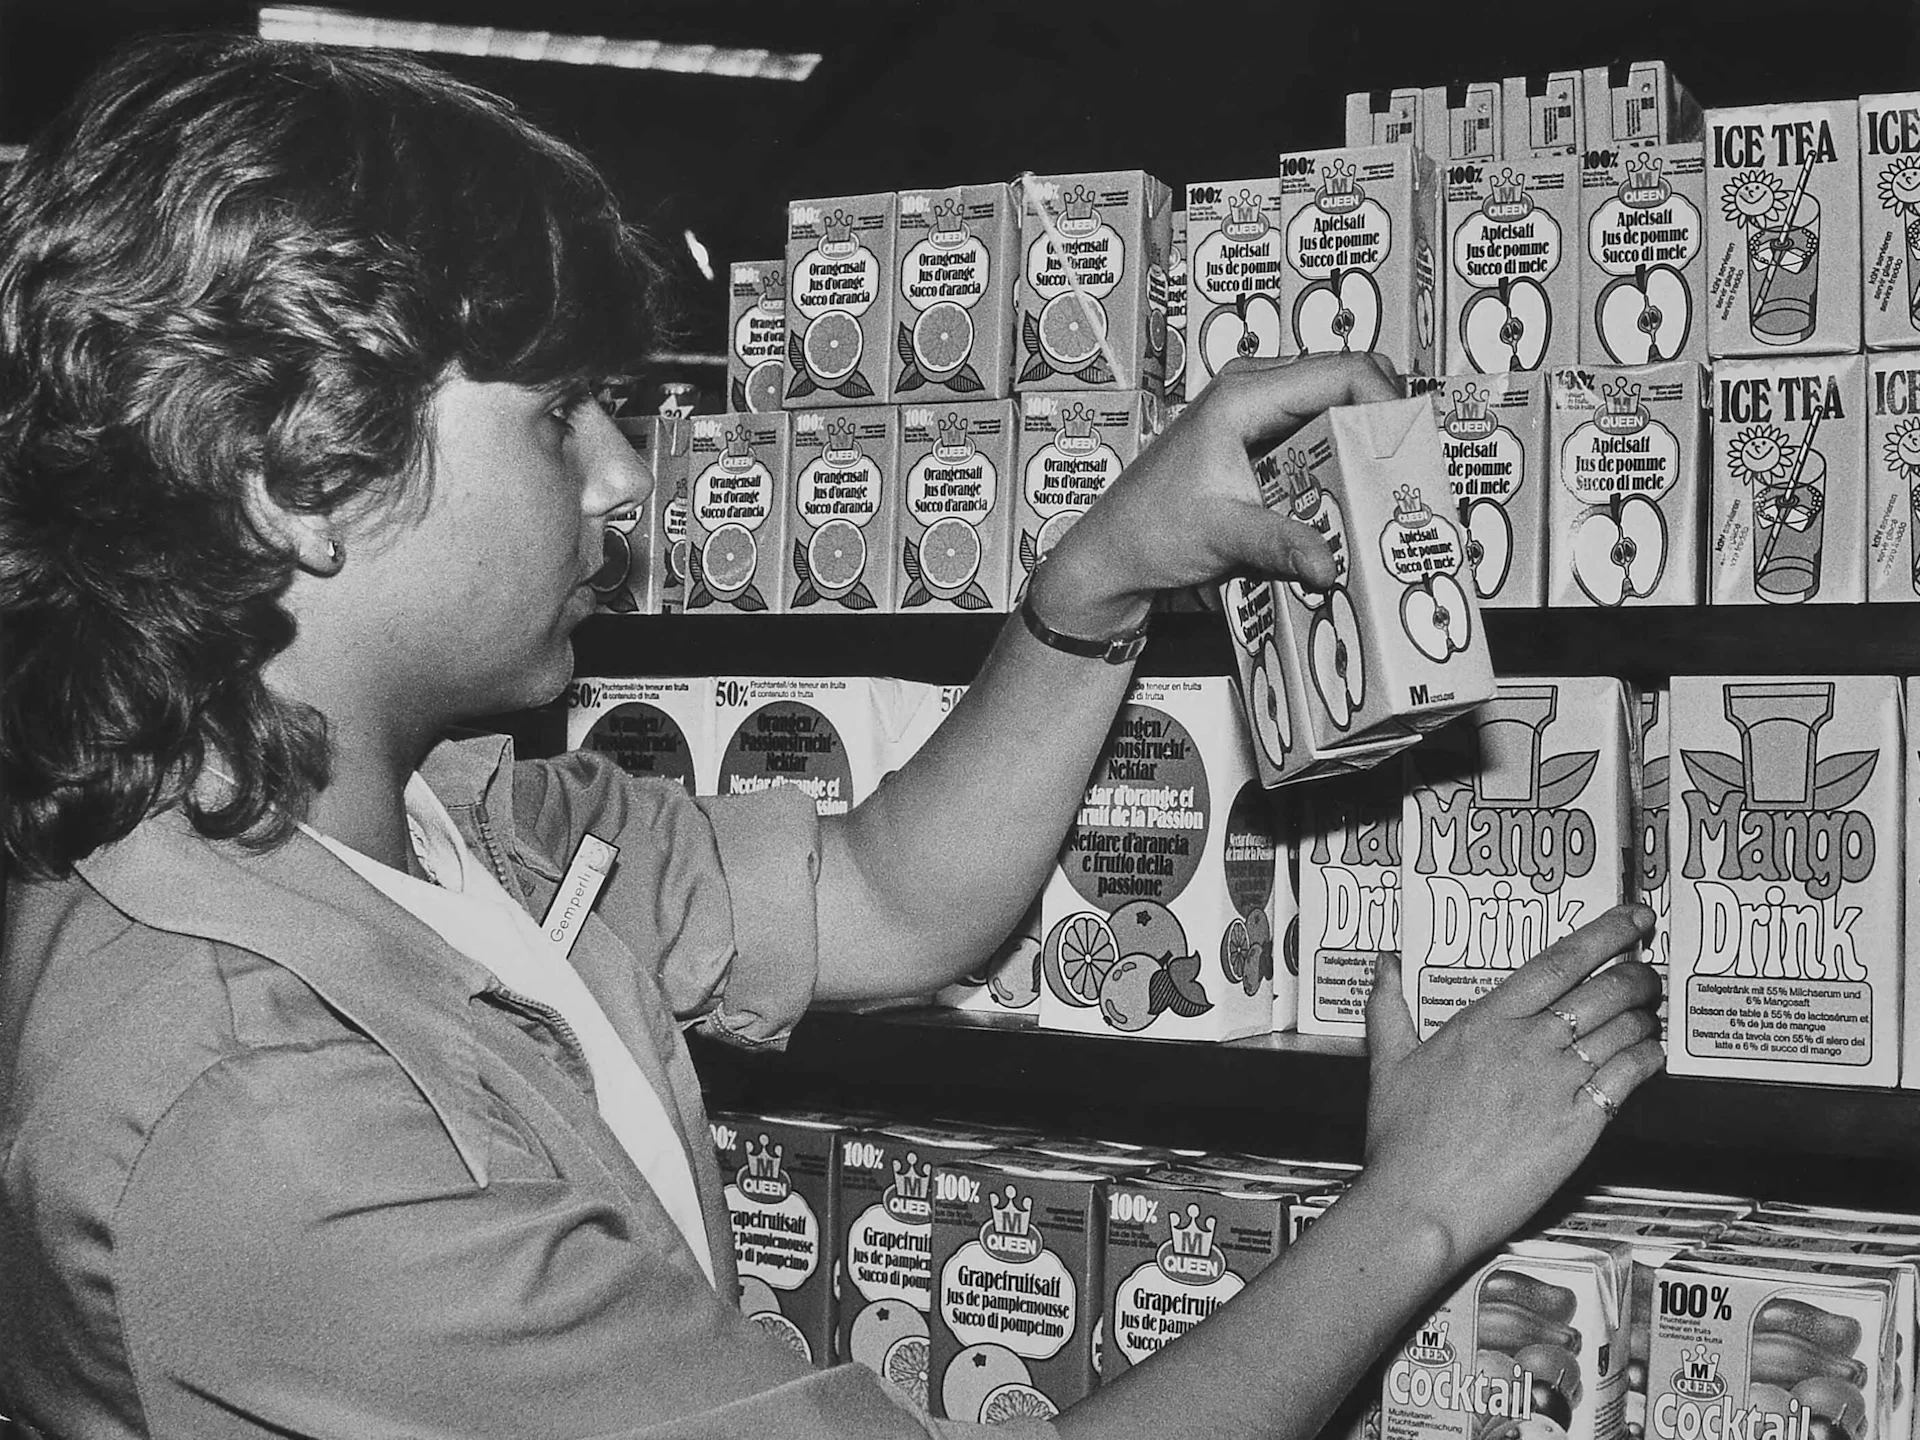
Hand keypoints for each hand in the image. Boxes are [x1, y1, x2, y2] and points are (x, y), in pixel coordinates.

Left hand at [1029, 353, 1402, 638]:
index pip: (1344, 370)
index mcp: (1244, 394)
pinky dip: (1343, 464)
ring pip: (1338, 411)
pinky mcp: (1262, 441)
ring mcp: (1259, 413)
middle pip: (1349, 384)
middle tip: (1407, 474)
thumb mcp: (1222, 535)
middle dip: (1383, 425)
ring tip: (1385, 490)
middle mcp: (1254, 391)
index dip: (1387, 402)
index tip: (1409, 448)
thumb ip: (1279, 544)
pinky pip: (1320, 437)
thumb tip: (1330, 563)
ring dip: (1365, 447)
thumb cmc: (1149, 530)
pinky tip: (1351, 499)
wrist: (1114, 552)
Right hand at [1357, 904, 1663, 1268]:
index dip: (1605, 934)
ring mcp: (1556, 1084)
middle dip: (1636, 974)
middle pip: (1603, 990)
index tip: (1634, 918)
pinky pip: (1629, 1079)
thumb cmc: (1401, 1138)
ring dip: (1645, 1017)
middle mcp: (1527, 1044)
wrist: (1420, 1202)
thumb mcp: (1386, 1063)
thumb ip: (1387, 1007)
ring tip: (1650, 1015)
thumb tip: (1383, 964)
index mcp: (1485, 1021)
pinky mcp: (1578, 1127)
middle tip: (1648, 971)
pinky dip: (1648, 1060)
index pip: (1558, 962)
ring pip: (1622, 1030)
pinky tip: (1651, 1057)